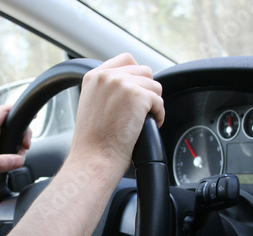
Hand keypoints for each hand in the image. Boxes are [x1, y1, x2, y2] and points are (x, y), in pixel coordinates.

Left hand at [0, 105, 31, 194]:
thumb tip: (19, 160)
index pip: (2, 112)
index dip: (17, 110)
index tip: (30, 119)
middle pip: (9, 125)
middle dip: (21, 135)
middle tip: (24, 149)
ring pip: (7, 138)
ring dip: (16, 147)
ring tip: (16, 161)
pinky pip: (1, 148)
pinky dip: (9, 154)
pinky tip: (7, 165)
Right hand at [70, 53, 164, 172]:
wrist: (94, 159)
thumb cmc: (93, 142)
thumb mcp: (92, 105)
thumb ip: (107, 89)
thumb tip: (131, 84)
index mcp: (94, 76)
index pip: (126, 60)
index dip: (136, 76)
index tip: (135, 94)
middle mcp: (107, 76)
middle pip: (144, 71)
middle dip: (146, 91)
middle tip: (139, 112)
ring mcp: (123, 84)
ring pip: (155, 85)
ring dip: (153, 104)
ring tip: (142, 120)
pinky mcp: (138, 96)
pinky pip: (159, 101)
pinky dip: (158, 115)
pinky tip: (146, 126)